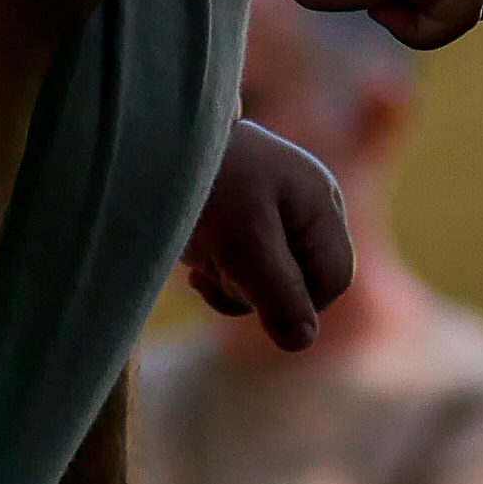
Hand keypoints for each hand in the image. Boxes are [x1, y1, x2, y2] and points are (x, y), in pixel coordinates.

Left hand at [180, 119, 354, 347]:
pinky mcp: (249, 217)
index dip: (295, 300)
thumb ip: (278, 294)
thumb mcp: (243, 246)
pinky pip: (250, 266)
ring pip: (273, 280)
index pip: (332, 279)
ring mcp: (279, 209)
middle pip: (304, 281)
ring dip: (235, 282)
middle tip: (218, 268)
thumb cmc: (204, 187)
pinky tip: (199, 263)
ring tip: (204, 258)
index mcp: (320, 204)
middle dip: (259, 289)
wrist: (149, 141)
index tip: (245, 288)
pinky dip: (223, 272)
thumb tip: (304, 342)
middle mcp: (308, 205)